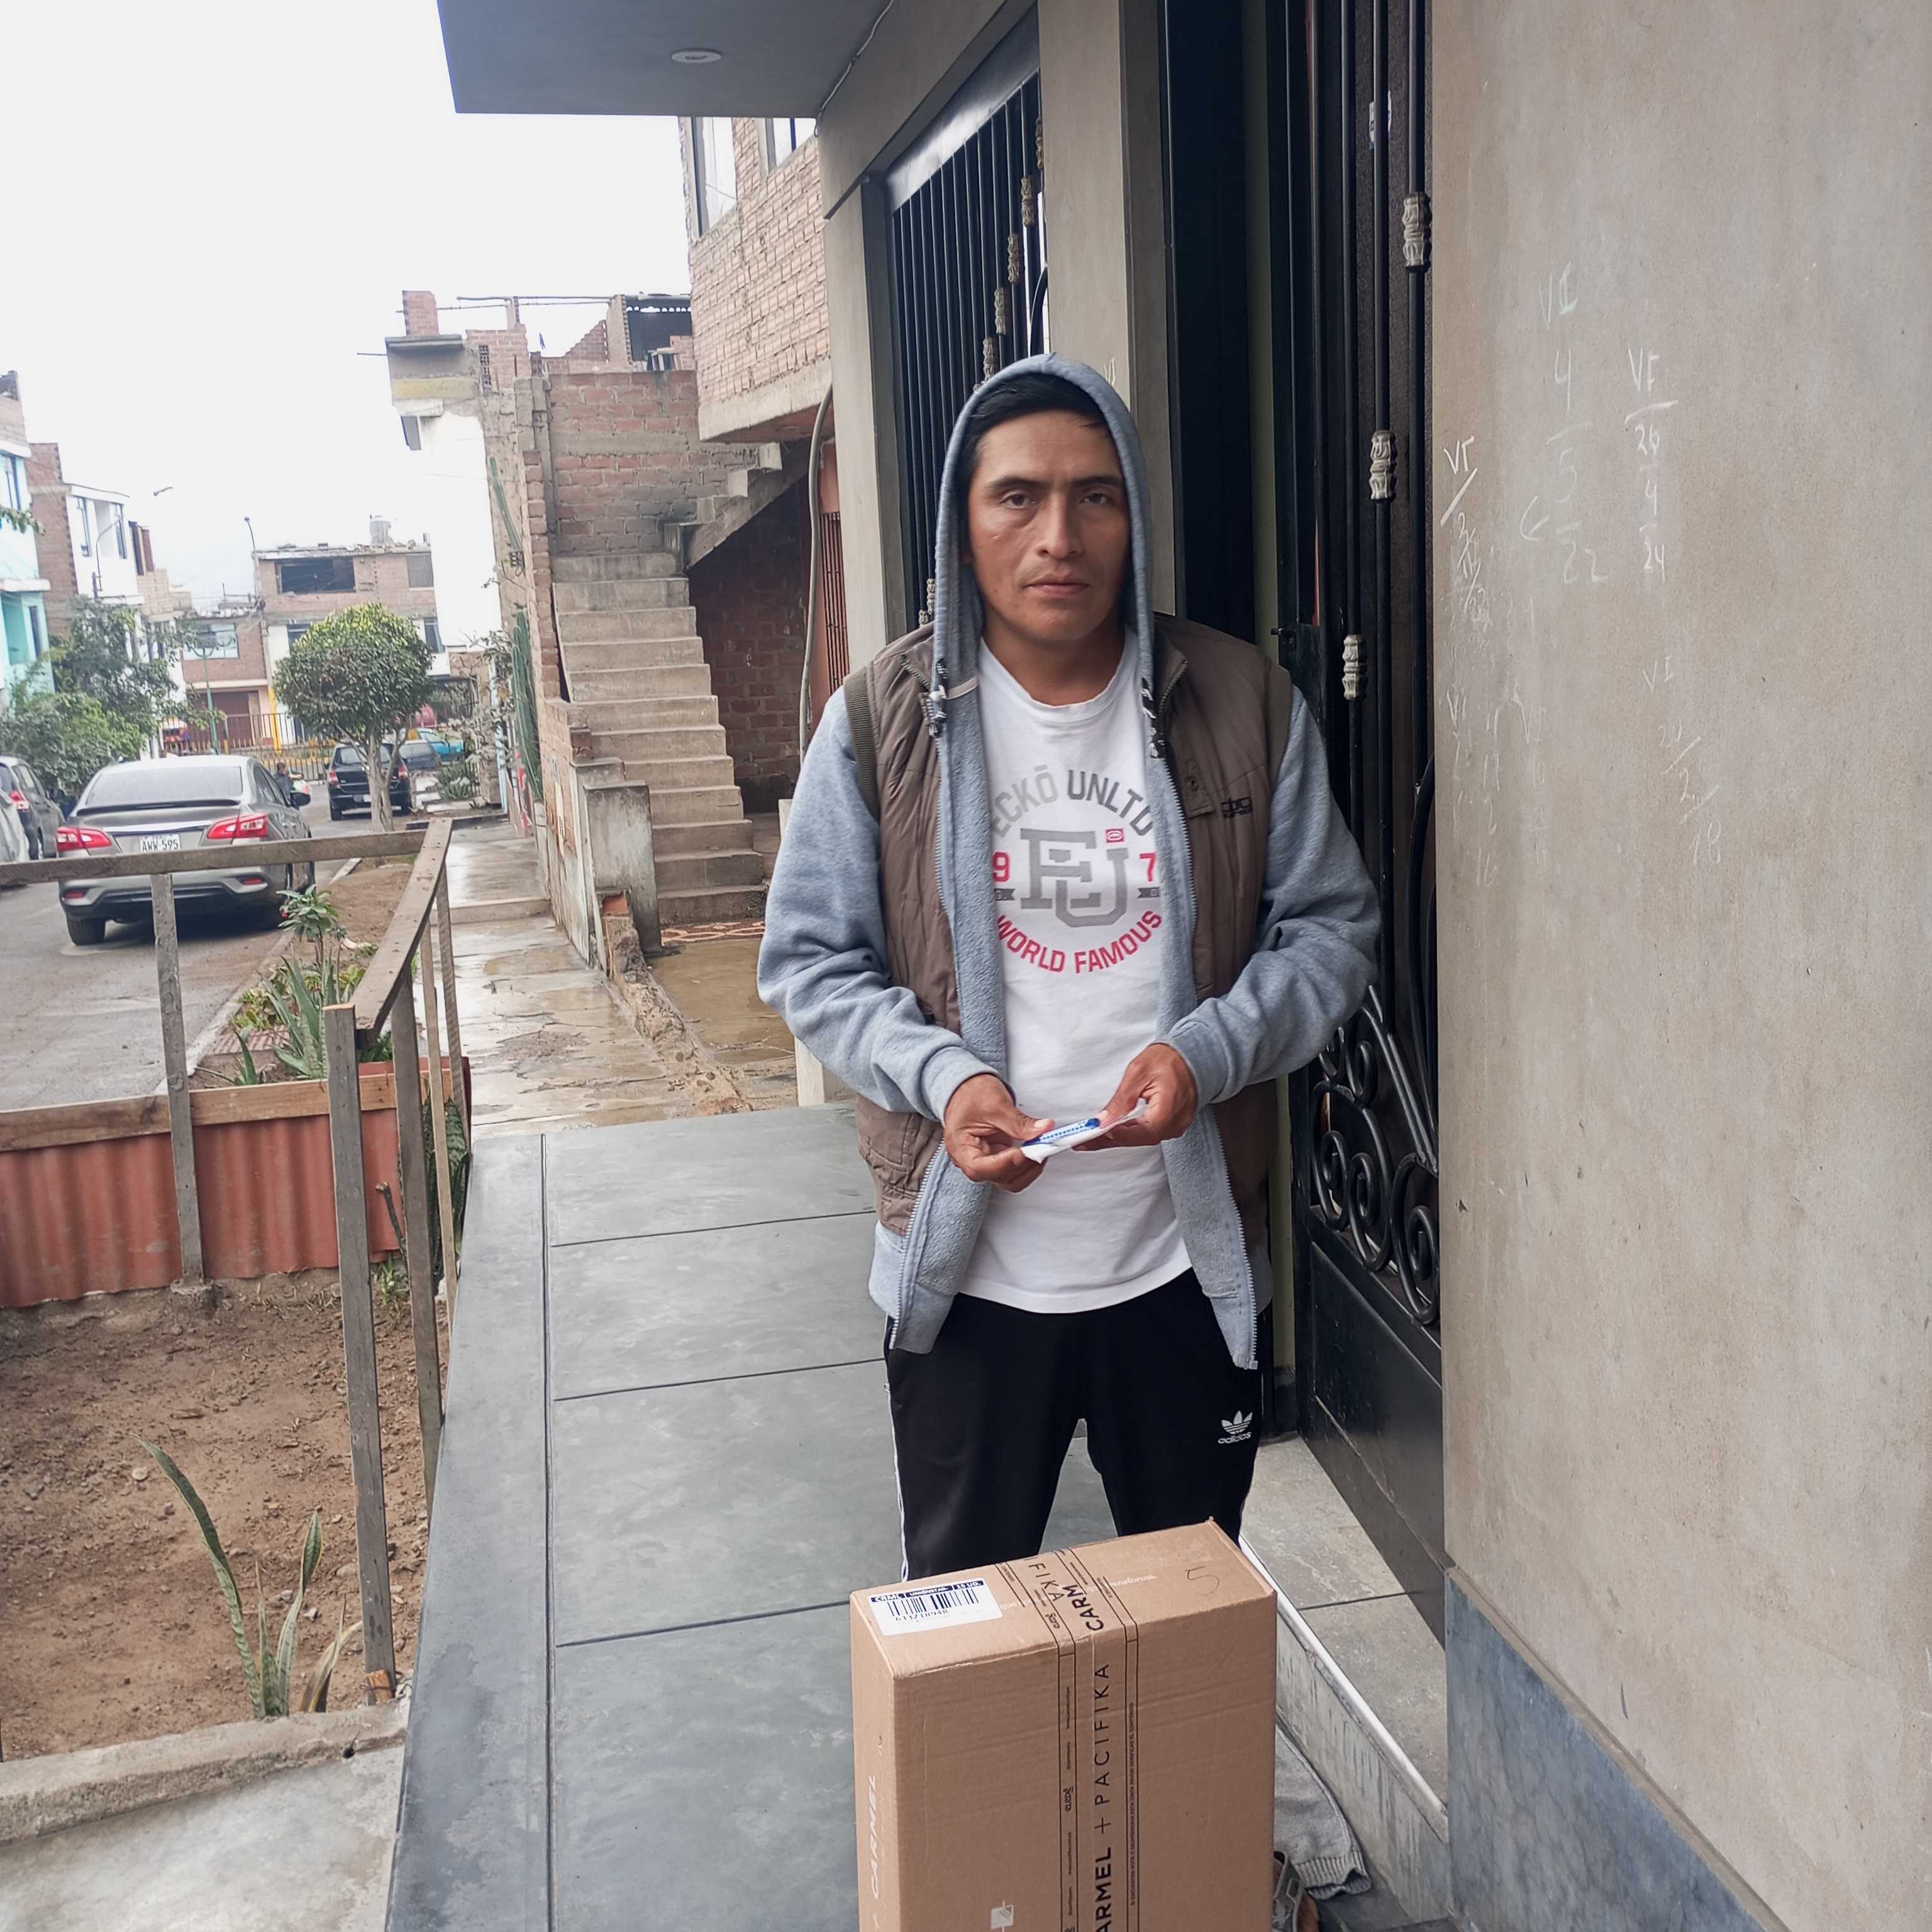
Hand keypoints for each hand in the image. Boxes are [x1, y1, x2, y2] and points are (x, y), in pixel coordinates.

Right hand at [943, 1074, 1051, 1192]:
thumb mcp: (995, 1104)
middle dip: (1023, 1165)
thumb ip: (1019, 1122)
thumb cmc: (971, 1094)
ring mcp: (985, 1161)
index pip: (980, 1168)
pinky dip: (1029, 1161)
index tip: (1026, 1151)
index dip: (1006, 1163)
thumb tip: (1043, 1130)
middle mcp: (971, 1160)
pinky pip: (1015, 1168)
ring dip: (1029, 1166)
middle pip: (998, 1177)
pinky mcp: (998, 1158)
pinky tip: (1037, 1148)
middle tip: (1042, 1147)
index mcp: (960, 1148)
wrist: (968, 1088)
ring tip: (1042, 1146)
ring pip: (1010, 1178)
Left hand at [1085, 1044, 1197, 1148]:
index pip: (1143, 1131)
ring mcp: (1177, 1125)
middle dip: (1111, 1140)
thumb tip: (1103, 1120)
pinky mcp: (1173, 1125)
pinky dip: (1130, 1133)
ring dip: (1118, 1138)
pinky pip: (1149, 1134)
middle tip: (1084, 1140)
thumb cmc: (1168, 1059)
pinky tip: (1114, 1133)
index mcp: (1170, 1107)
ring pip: (1144, 1139)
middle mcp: (1176, 1121)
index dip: (1118, 1135)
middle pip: (1141, 1138)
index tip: (1095, 1134)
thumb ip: (1121, 1100)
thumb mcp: (1138, 1072)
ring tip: (1093, 1138)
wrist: (1190, 1055)